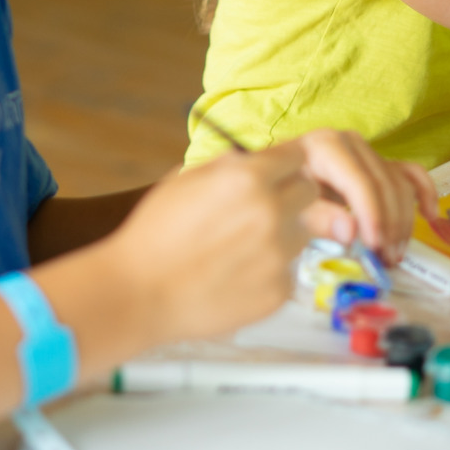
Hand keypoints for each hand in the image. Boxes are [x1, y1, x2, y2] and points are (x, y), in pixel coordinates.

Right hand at [104, 146, 317, 344]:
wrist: (139, 292)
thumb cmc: (154, 234)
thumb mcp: (184, 179)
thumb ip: (227, 166)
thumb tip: (253, 158)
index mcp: (248, 177)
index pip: (297, 156)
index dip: (285, 164)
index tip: (278, 172)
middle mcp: (271, 212)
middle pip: (309, 192)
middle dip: (290, 196)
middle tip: (261, 210)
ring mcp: (279, 255)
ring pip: (302, 234)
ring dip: (281, 235)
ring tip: (240, 248)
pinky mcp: (279, 291)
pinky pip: (288, 272)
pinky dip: (269, 272)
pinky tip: (235, 275)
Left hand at [286, 129, 438, 262]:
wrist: (274, 175)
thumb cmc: (278, 191)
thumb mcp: (289, 204)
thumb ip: (316, 217)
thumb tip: (350, 233)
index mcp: (326, 146)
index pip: (360, 181)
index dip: (372, 214)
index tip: (375, 246)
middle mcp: (351, 143)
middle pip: (384, 184)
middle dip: (389, 224)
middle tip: (386, 259)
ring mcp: (368, 151)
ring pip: (399, 185)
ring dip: (403, 221)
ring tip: (394, 255)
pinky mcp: (378, 163)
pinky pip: (410, 174)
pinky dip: (424, 192)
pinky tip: (431, 215)